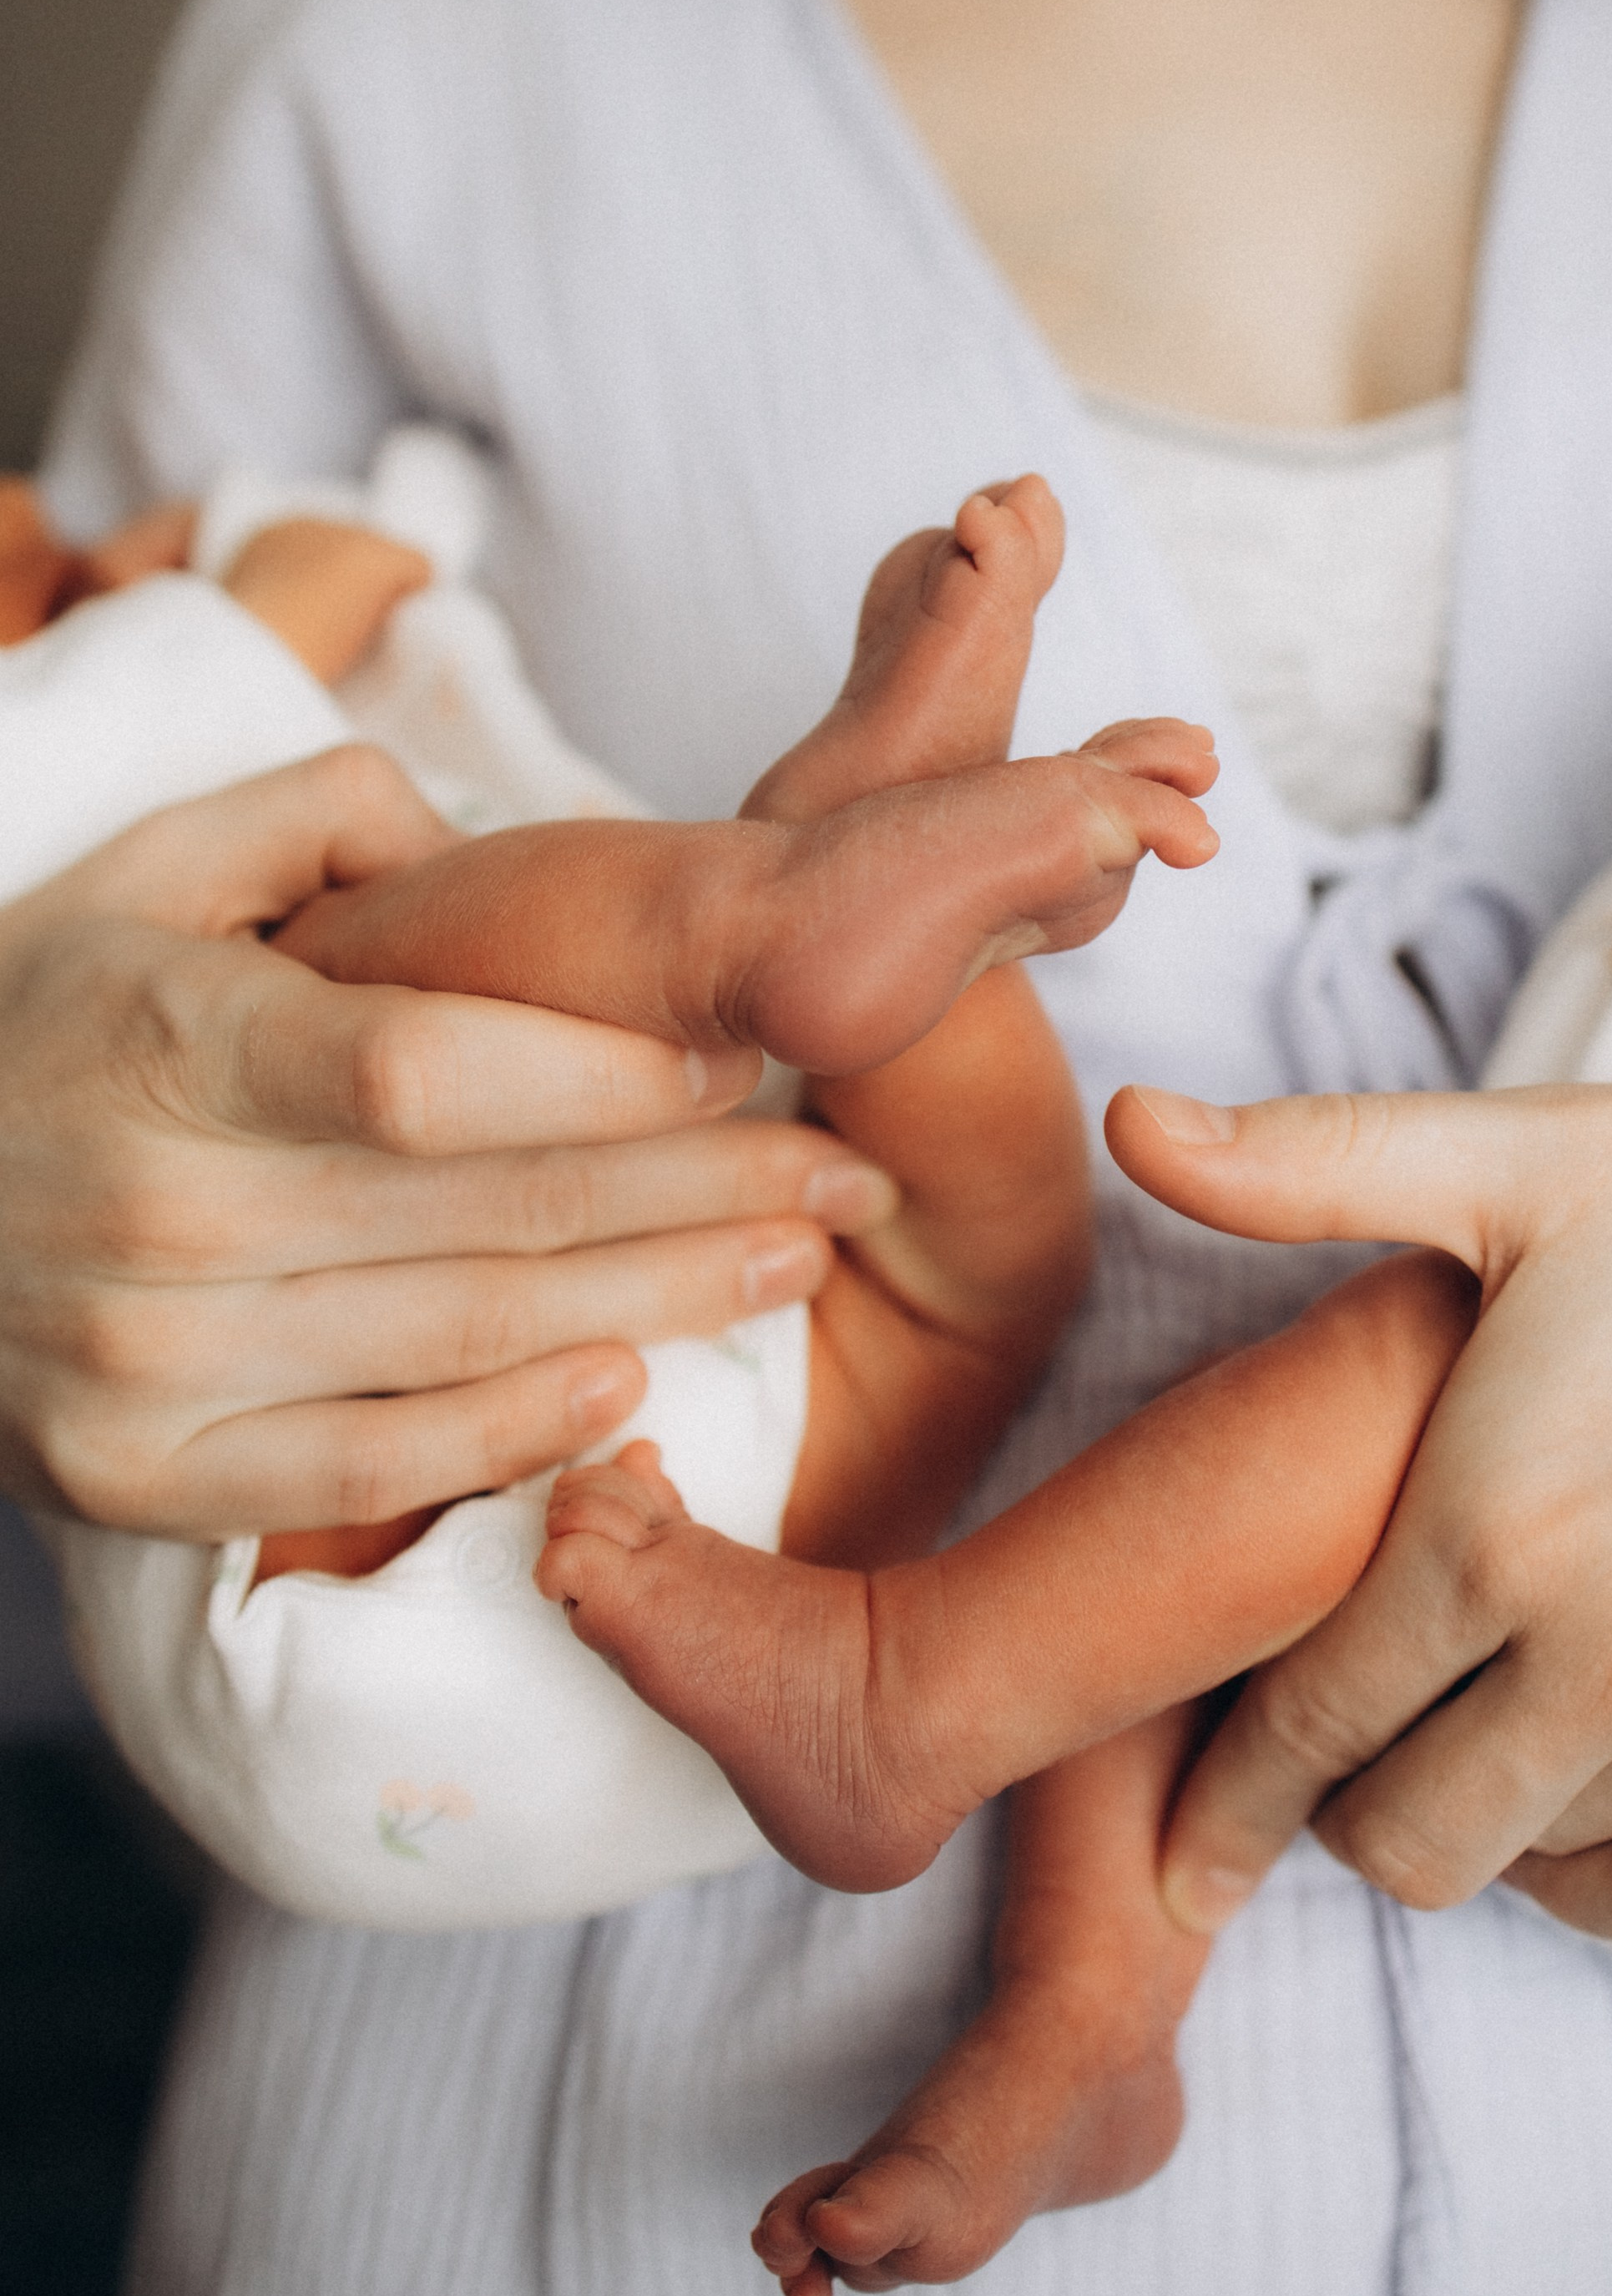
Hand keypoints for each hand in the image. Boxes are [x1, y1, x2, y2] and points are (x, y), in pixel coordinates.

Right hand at [0, 749, 896, 1537]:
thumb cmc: (42, 1014)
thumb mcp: (146, 868)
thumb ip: (318, 816)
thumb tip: (482, 842)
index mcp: (169, 1038)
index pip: (429, 1072)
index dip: (608, 1080)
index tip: (744, 1063)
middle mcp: (157, 1212)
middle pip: (488, 1215)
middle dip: (703, 1197)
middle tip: (848, 1182)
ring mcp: (138, 1365)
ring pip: (458, 1343)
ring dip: (658, 1307)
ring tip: (796, 1264)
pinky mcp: (131, 1478)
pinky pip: (360, 1470)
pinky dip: (507, 1438)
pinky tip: (632, 1386)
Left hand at [1106, 1061, 1611, 1951]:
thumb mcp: (1525, 1158)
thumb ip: (1310, 1166)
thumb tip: (1129, 1121)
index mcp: (1495, 1518)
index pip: (1306, 1723)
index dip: (1229, 1795)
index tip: (1187, 1845)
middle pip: (1406, 1832)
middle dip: (1341, 1811)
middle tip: (1337, 1760)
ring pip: (1542, 1863)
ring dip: (1479, 1822)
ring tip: (1462, 1749)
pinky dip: (1611, 1880)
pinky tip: (1583, 1813)